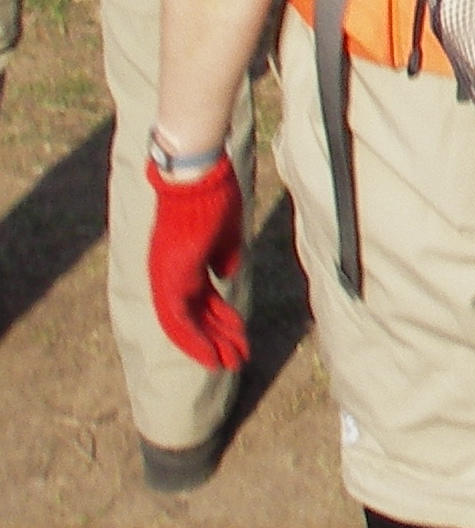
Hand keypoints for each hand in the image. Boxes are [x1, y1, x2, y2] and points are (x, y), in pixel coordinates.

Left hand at [146, 150, 247, 370]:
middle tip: (237, 360)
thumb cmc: (213, 197)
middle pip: (194, 316)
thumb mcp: (225, 231)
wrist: (197, 178)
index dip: (220, 319)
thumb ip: (224, 255)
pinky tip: (212, 357)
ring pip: (185, 325)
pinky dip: (194, 341)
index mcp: (185, 262)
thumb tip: (226, 275)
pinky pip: (178, 321)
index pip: (202, 300)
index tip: (238, 335)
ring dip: (209, 346)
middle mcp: (170, 275)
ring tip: (232, 364)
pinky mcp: (170, 280)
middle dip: (217, 340)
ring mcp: (167, 278)